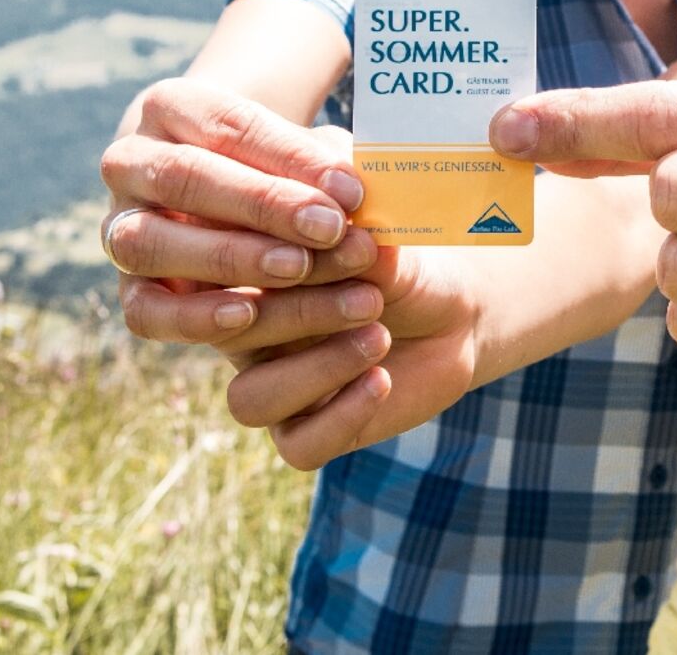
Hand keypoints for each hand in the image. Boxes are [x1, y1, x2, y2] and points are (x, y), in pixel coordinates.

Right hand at [102, 80, 377, 346]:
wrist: (236, 197)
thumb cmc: (286, 164)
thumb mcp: (308, 153)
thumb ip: (326, 166)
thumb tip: (360, 190)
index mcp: (174, 107)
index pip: (231, 125)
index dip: (292, 158)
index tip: (352, 189)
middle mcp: (132, 162)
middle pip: (185, 178)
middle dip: (262, 205)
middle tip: (330, 228)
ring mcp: (118, 226)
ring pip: (152, 242)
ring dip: (230, 257)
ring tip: (299, 269)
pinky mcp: (129, 288)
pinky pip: (145, 309)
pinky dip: (192, 315)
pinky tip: (246, 314)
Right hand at [220, 244, 482, 469]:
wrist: (451, 319)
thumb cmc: (404, 272)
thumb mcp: (385, 251)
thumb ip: (358, 242)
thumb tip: (348, 229)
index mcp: (246, 282)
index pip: (224, 270)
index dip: (268, 257)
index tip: (328, 241)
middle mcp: (246, 338)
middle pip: (234, 335)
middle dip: (301, 313)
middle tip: (370, 299)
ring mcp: (273, 390)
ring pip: (252, 401)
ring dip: (318, 370)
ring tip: (379, 339)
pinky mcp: (309, 434)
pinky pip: (300, 446)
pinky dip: (341, 416)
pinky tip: (381, 380)